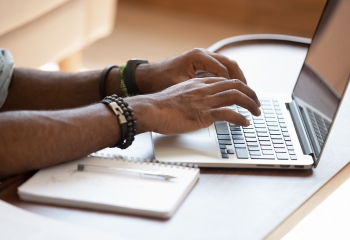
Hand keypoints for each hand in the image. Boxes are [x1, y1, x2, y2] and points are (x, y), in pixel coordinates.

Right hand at [127, 77, 259, 134]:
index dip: (239, 87)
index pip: (225, 81)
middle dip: (251, 93)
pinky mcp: (203, 114)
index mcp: (199, 84)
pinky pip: (228, 114)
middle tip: (257, 103)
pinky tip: (245, 123)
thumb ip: (191, 96)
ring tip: (257, 112)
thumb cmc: (160, 105)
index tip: (245, 95)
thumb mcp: (179, 94)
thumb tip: (197, 104)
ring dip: (251, 104)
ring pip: (236, 96)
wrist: (150, 109)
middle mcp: (205, 89)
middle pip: (236, 85)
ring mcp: (205, 101)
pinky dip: (240, 118)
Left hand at [134, 48, 246, 93]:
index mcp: (198, 57)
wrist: (148, 76)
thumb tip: (213, 103)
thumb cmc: (161, 80)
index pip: (223, 71)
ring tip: (245, 94)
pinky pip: (220, 68)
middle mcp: (202, 54)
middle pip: (230, 65)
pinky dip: (228, 78)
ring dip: (237, 79)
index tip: (241, 100)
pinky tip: (232, 90)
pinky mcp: (201, 63)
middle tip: (250, 96)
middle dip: (242, 81)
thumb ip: (198, 93)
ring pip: (227, 65)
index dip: (233, 87)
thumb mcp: (179, 87)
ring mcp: (203, 57)